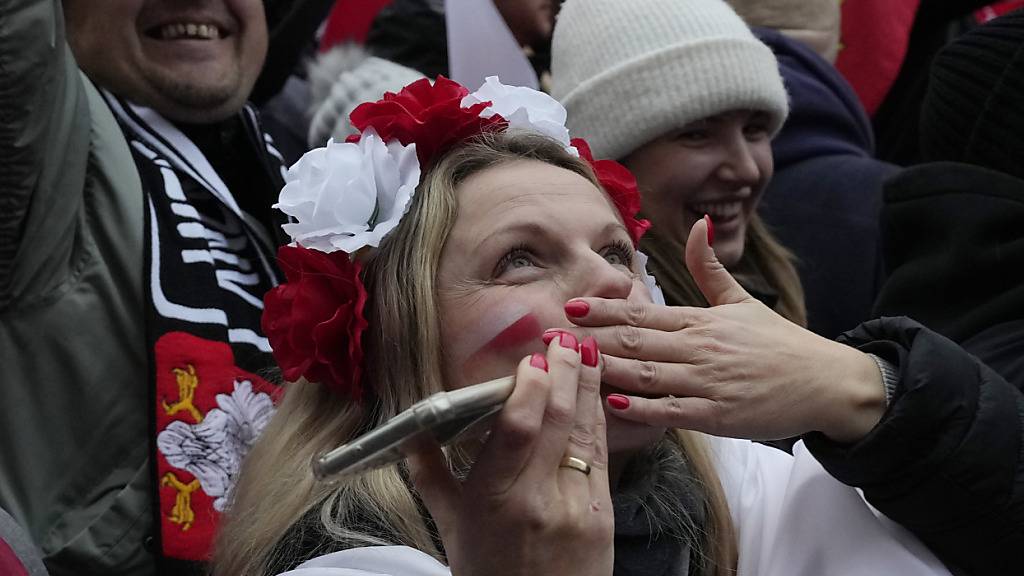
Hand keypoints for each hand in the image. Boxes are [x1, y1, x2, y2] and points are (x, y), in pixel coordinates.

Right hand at [408, 335, 613, 575]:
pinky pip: (599, 453)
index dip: (529, 388)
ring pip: (585, 431)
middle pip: (557, 421)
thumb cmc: (488, 573)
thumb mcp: (450, 527)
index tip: (531, 360)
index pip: (517, 431)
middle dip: (564, 372)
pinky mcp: (603, 512)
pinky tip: (596, 391)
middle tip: (564, 338)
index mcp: (494, 500)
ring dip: (588, 385)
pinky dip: (598, 416)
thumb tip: (409, 432)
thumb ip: (429, 475)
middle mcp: (538, 499)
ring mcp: (576, 505)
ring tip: (587, 349)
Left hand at [559, 218, 885, 443]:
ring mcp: (708, 382)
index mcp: (700, 321)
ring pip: (647, 373)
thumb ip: (711, 267)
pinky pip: (673, 411)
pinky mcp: (718, 415)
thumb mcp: (742, 301)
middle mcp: (699, 348)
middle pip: (635, 340)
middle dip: (591, 337)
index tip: (571, 305)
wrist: (827, 382)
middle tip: (552, 337)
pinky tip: (614, 402)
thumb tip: (700, 223)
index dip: (604, 308)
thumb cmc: (779, 343)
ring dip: (607, 368)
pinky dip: (642, 407)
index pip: (642, 311)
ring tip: (572, 365)